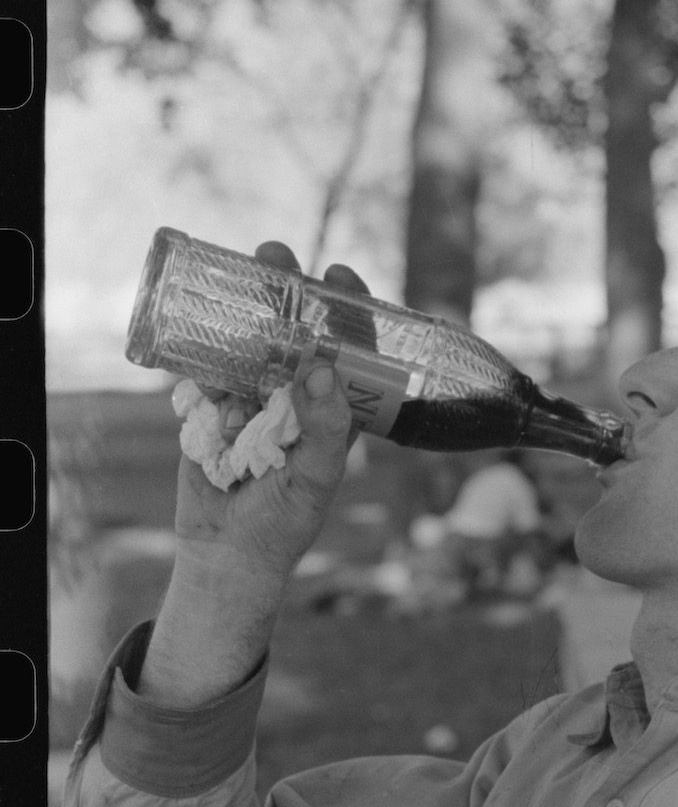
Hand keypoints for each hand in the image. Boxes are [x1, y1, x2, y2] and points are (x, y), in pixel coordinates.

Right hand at [175, 242, 372, 585]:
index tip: (340, 275)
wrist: (226, 551)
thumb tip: (321, 370)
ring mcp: (252, 397)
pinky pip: (207, 367)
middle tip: (276, 255)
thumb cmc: (284, 522)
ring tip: (239, 270)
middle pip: (295, 332)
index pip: (348, 351)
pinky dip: (203, 345)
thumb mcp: (315, 479)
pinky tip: (200, 322)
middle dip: (287, 290)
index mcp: (332, 410)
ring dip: (243, 305)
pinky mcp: (211, 406)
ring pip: (249, 340)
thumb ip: (324, 430)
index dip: (347, 311)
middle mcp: (295, 396)